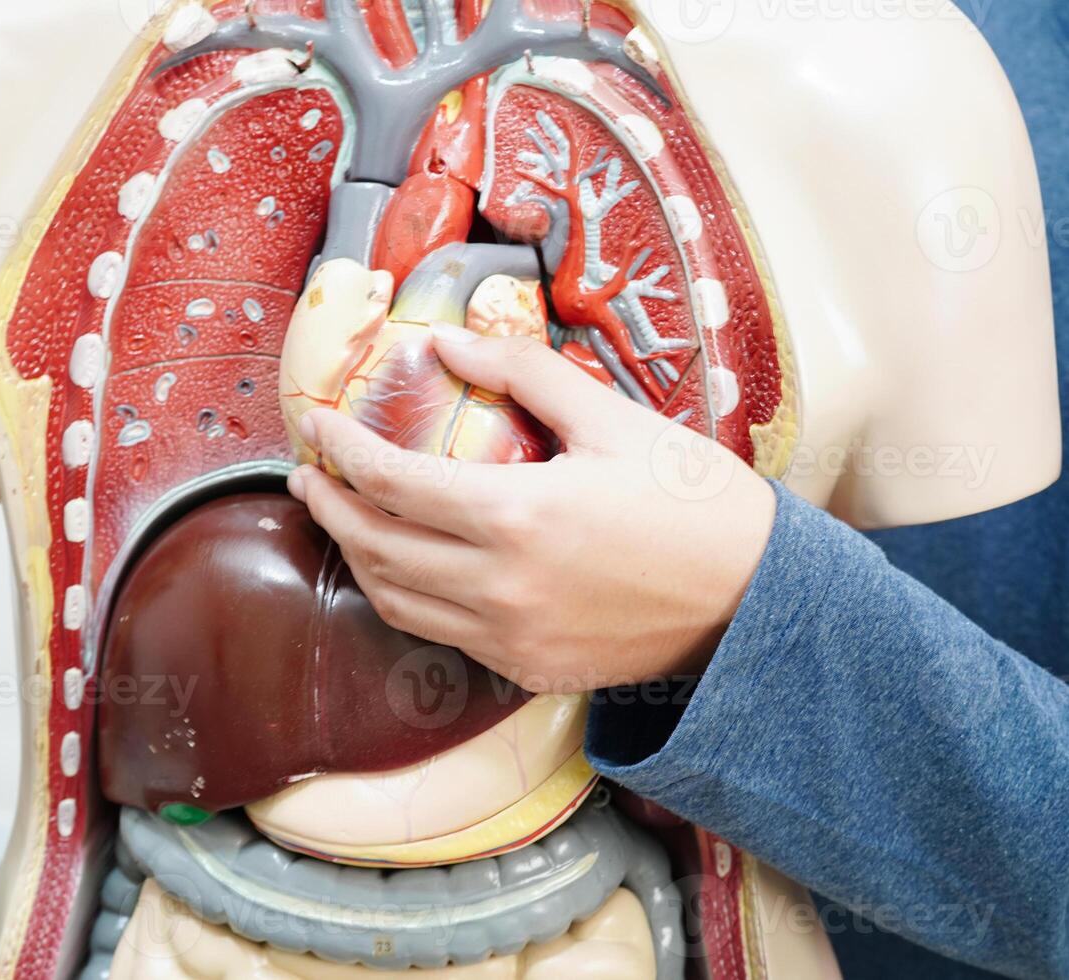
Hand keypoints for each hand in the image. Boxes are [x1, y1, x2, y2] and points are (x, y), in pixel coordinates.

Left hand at [285, 324, 777, 693]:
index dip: (341, 450)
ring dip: (358, 556)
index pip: (391, 482)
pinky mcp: (527, 670)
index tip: (318, 426)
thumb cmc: (695, 503)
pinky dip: (406, 597)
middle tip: (311, 474)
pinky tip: (408, 568)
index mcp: (518, 515)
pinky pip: (440, 635)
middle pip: (376, 547)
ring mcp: (510, 639)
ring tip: (345, 518)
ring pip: (396, 601)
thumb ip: (524, 373)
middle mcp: (500, 587)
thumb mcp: (615, 419)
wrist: (756, 601)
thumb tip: (447, 340)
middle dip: (330, 506)